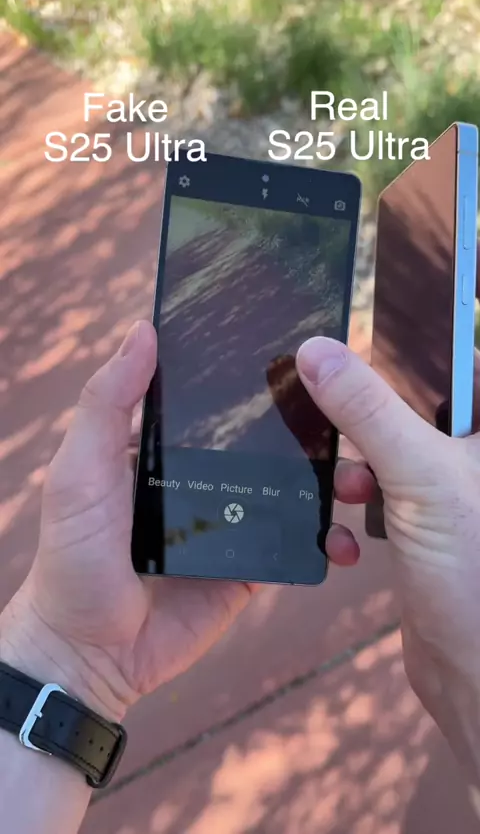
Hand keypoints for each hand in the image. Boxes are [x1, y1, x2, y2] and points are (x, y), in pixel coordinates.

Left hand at [0, 320, 363, 722]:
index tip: (290, 347)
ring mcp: (229, 521)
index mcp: (162, 448)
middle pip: (258, 441)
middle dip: (301, 426)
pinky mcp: (249, 566)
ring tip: (357, 467)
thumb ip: (106, 403)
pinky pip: (292, 543)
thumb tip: (143, 332)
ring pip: (285, 489)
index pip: (210, 401)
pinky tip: (344, 529)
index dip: (243, 377)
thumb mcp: (80, 470)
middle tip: (344, 406)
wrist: (91, 652)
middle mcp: (200, 478)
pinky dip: (321, 536)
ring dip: (322, 479)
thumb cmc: (73, 555)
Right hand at [296, 321, 479, 783]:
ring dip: (362, 463)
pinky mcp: (428, 523)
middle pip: (420, 401)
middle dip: (375, 412)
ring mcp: (454, 490)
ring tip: (351, 487)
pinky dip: (361, 501)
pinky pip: (384, 488)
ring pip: (395, 446)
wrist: (472, 676)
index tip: (381, 312)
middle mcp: (475, 456)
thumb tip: (318, 352)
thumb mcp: (420, 476)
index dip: (433, 330)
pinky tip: (352, 528)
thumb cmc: (474, 578)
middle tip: (333, 407)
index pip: (467, 358)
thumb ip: (368, 410)